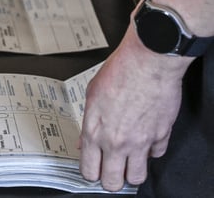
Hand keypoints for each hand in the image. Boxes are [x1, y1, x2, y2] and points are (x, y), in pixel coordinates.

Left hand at [79, 25, 188, 190]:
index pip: (89, 170)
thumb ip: (87, 122)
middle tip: (109, 171)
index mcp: (95, 132)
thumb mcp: (91, 95)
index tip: (91, 170)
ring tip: (127, 162)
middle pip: (113, 182)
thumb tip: (84, 141)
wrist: (147, 63)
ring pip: (137, 177)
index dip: (89, 172)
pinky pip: (156, 155)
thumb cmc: (119, 73)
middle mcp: (117, 142)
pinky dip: (151, 151)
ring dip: (131, 172)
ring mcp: (141, 142)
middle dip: (110, 180)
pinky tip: (145, 141)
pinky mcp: (161, 136)